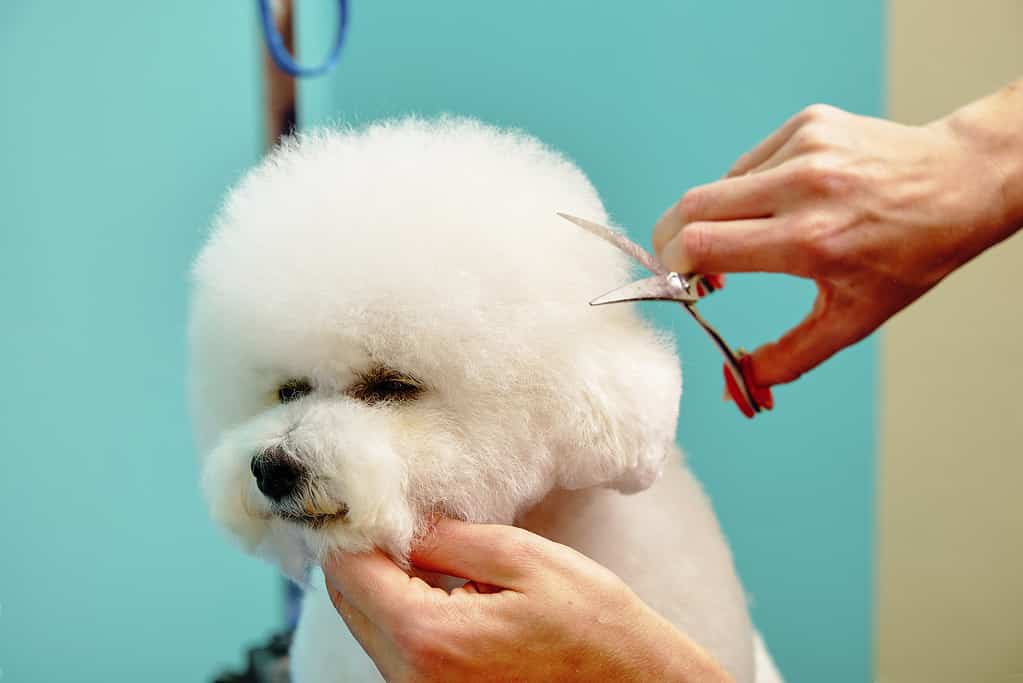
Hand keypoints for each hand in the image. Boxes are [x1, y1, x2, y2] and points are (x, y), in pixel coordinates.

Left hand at [323, 520, 731, 681]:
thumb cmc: (593, 626)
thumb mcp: (524, 560)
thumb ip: (450, 539)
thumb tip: (400, 522)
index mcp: (430, 637)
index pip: (350, 572)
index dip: (356, 526)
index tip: (376, 496)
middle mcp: (412, 677)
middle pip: (349, 601)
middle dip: (368, 553)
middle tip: (405, 515)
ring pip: (369, 625)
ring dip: (386, 582)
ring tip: (433, 549)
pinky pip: (396, 647)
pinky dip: (405, 611)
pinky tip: (444, 586)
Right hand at [653, 86, 1022, 385]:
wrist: (961, 182)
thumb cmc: (910, 254)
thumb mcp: (853, 319)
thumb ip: (787, 358)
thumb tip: (738, 387)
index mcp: (811, 241)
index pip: (701, 245)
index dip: (674, 267)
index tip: (684, 286)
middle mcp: (804, 186)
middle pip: (690, 208)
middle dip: (670, 240)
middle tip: (685, 265)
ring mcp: (804, 147)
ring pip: (718, 186)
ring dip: (715, 218)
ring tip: (752, 238)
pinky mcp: (807, 123)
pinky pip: (749, 163)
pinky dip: (747, 190)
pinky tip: (781, 202)